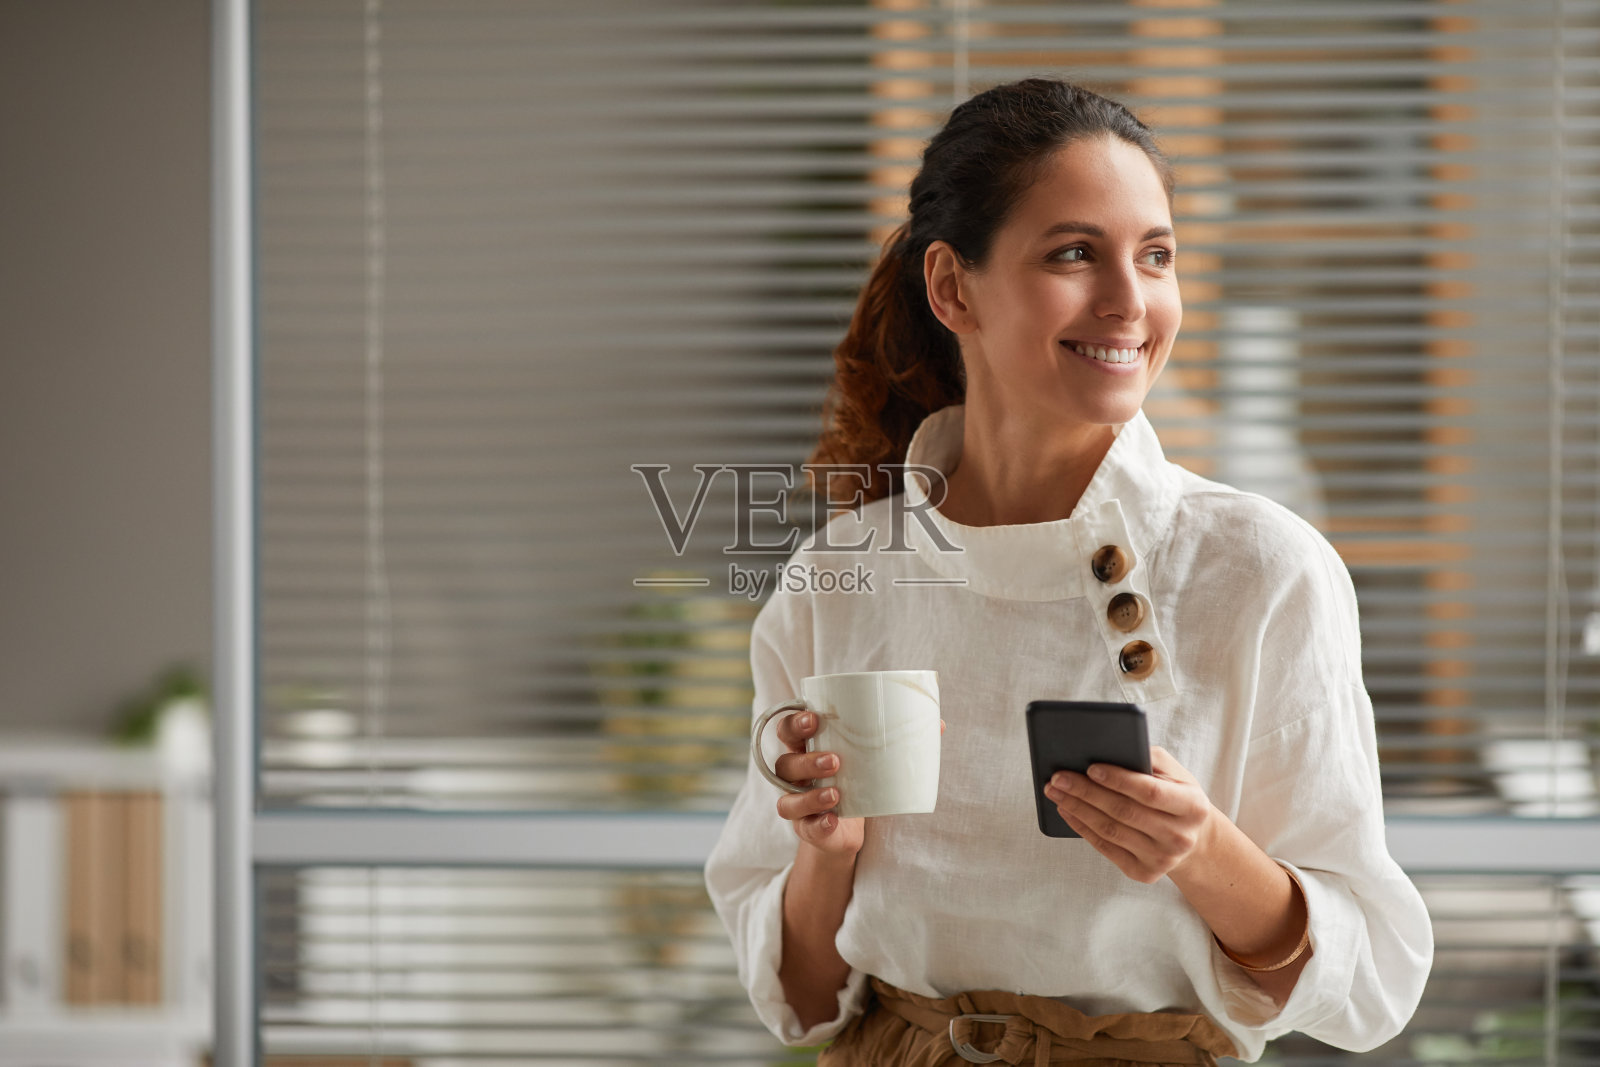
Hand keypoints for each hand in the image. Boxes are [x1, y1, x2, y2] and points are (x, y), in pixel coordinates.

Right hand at [774, 712, 945, 858]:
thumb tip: (937, 723)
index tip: (814, 718)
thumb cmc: (859, 779)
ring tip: (836, 794)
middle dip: (807, 760)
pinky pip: (805, 828)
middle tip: (836, 761)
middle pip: (785, 763)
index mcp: (807, 748)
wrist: (849, 828)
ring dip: (810, 795)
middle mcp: (796, 775)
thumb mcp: (873, 758)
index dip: (795, 723)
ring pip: (788, 799)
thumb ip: (897, 739)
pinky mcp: (808, 829)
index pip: (787, 730)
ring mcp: (798, 803)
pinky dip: (818, 825)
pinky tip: (833, 820)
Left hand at [1042, 744, 1216, 883]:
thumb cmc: (1176, 796)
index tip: (1091, 767)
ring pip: (1110, 831)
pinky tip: (1066, 811)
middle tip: (1059, 777)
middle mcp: (1180, 836)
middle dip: (1086, 792)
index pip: (1151, 792)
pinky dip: (1082, 828)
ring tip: (1056, 791)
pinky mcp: (1144, 873)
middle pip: (1125, 812)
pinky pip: (1106, 848)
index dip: (1119, 780)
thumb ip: (1149, 758)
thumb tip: (1108, 749)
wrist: (1193, 840)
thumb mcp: (1176, 773)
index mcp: (1192, 806)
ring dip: (1077, 809)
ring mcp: (1162, 858)